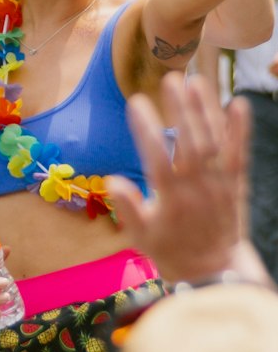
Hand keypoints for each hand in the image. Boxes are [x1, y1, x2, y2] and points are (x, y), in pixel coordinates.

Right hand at [108, 72, 251, 284]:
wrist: (214, 273)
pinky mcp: (236, 186)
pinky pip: (240, 155)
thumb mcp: (140, 236)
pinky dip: (241, 130)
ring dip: (206, 111)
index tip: (136, 102)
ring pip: (214, 144)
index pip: (157, 159)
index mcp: (171, 200)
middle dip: (181, 110)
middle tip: (171, 78)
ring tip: (197, 80)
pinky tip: (238, 103)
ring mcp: (220, 186)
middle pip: (190, 144)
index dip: (146, 130)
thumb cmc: (170, 251)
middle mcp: (197, 189)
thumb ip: (128, 207)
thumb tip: (111, 180)